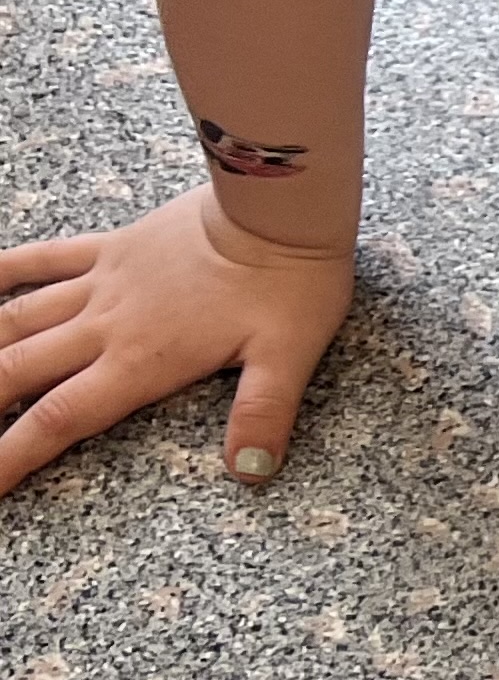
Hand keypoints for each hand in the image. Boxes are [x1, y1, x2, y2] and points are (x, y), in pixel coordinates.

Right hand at [0, 186, 354, 497]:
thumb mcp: (288, 358)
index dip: (11, 455)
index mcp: (140, 362)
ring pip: (13, 320)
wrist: (277, 208)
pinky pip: (38, 260)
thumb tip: (251, 470)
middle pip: (15, 373)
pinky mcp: (107, 249)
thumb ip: (264, 414)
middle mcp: (104, 326)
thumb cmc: (289, 284)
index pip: (59, 420)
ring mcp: (100, 284)